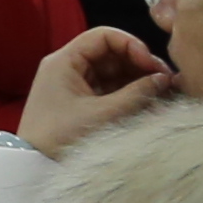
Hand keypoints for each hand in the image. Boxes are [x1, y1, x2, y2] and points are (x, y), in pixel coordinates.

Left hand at [21, 27, 178, 156]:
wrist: (35, 166)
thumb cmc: (62, 137)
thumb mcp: (103, 113)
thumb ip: (137, 93)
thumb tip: (164, 79)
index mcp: (64, 61)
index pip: (103, 36)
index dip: (132, 45)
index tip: (152, 64)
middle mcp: (68, 67)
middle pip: (111, 53)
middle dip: (140, 64)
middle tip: (167, 81)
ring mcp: (75, 84)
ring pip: (114, 72)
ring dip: (138, 79)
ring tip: (164, 93)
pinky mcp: (81, 102)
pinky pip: (110, 89)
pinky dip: (130, 93)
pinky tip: (151, 101)